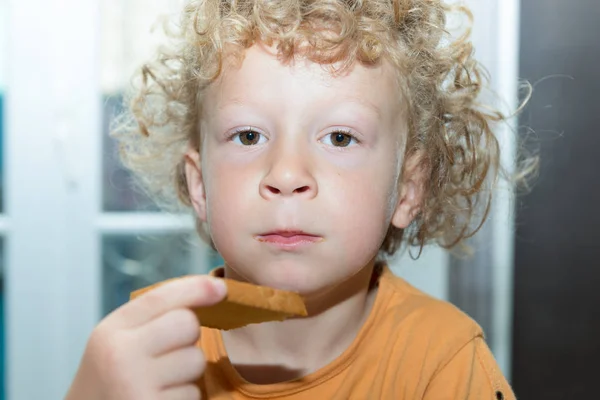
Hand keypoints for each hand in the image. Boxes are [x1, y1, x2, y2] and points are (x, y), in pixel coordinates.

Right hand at [65, 276, 226, 399]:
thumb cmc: (113, 379)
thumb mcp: (118, 341)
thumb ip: (153, 316)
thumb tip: (214, 288)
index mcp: (111, 332)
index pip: (161, 298)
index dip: (196, 288)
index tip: (220, 288)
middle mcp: (120, 356)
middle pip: (187, 324)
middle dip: (188, 337)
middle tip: (169, 354)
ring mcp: (136, 387)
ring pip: (196, 360)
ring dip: (188, 372)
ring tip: (162, 382)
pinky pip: (193, 393)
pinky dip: (184, 398)